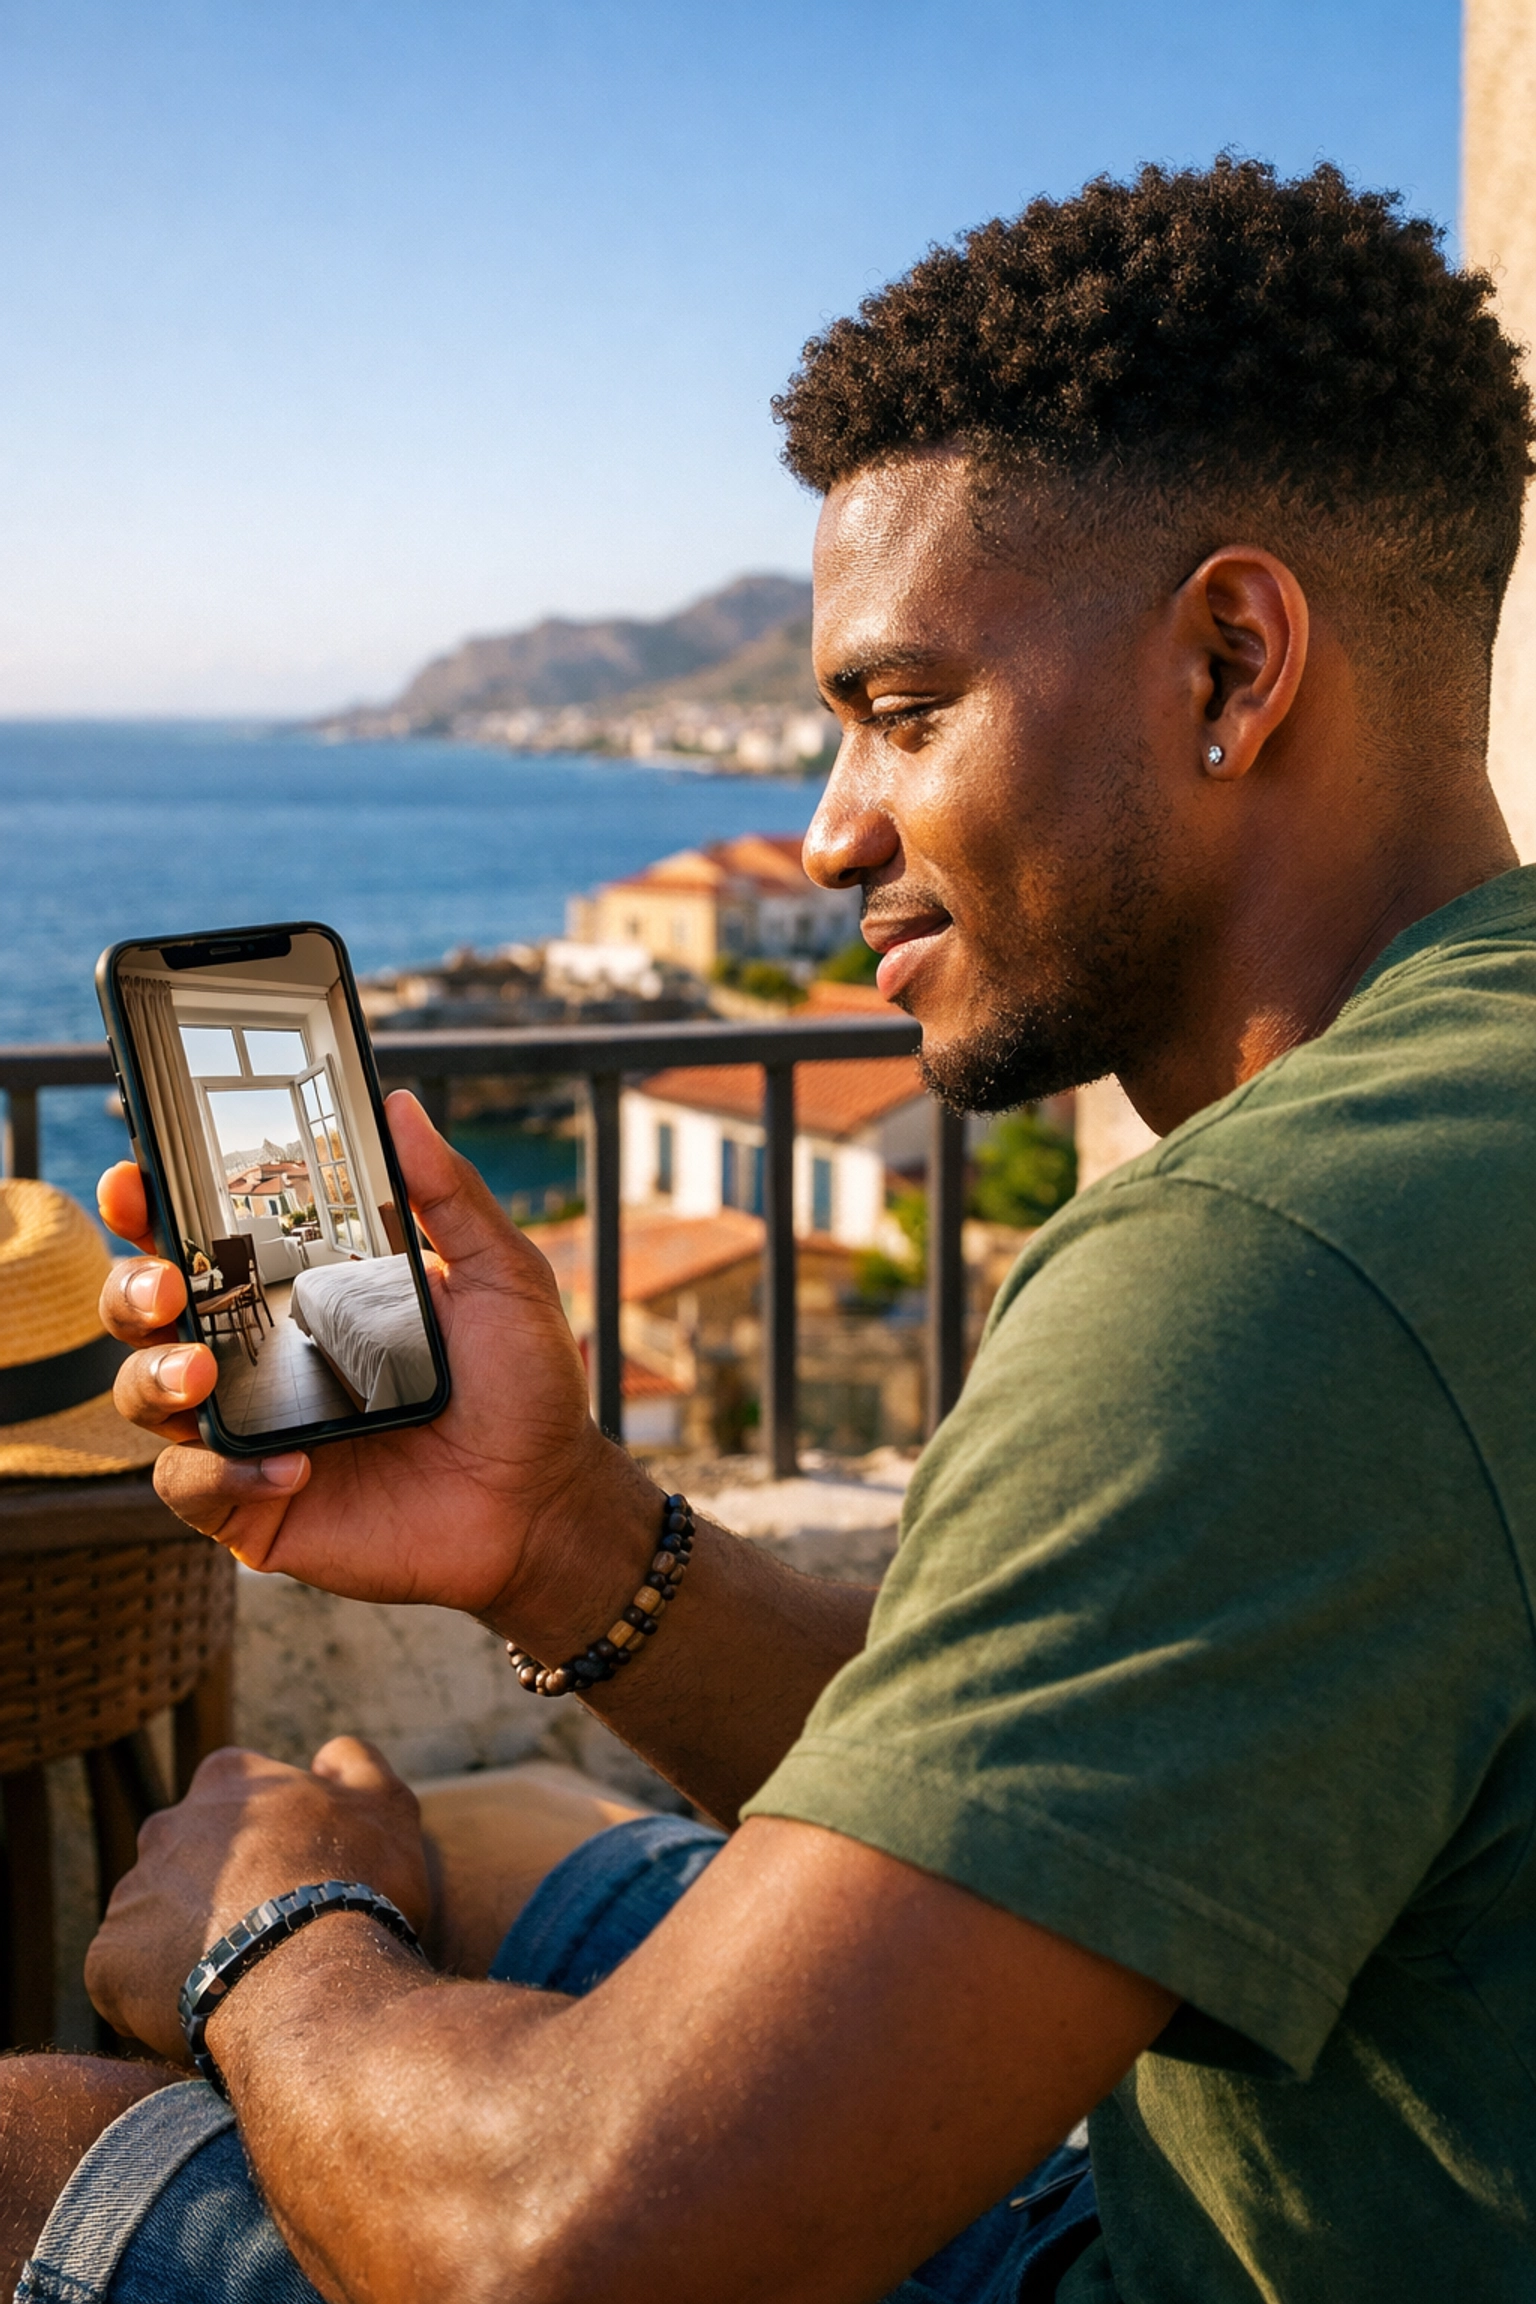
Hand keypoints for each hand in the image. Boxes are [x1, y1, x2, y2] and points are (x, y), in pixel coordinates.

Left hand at [84, 1737, 429, 2064]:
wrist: (310, 1979)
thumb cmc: (356, 1886)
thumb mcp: (387, 1804)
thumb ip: (356, 1763)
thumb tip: (326, 1757)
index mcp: (226, 1780)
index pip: (236, 1798)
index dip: (269, 1839)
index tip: (298, 1875)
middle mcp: (165, 1825)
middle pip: (190, 1857)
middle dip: (221, 1888)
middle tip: (270, 1932)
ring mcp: (130, 1893)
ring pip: (157, 1919)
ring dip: (190, 1941)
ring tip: (242, 1978)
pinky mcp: (106, 1960)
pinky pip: (127, 1980)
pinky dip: (157, 1995)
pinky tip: (207, 2008)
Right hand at [97, 1091, 657, 1641]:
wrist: (543, 1501)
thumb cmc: (521, 1387)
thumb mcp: (500, 1277)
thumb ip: (450, 1194)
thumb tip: (401, 1108)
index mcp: (300, 1289)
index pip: (199, 1237)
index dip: (149, 1204)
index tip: (137, 1176)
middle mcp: (257, 1355)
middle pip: (145, 1308)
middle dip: (131, 1286)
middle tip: (168, 1283)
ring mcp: (248, 1430)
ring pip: (143, 1394)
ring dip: (154, 1375)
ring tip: (202, 1372)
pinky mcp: (254, 1503)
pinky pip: (192, 1486)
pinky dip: (220, 1473)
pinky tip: (289, 1468)